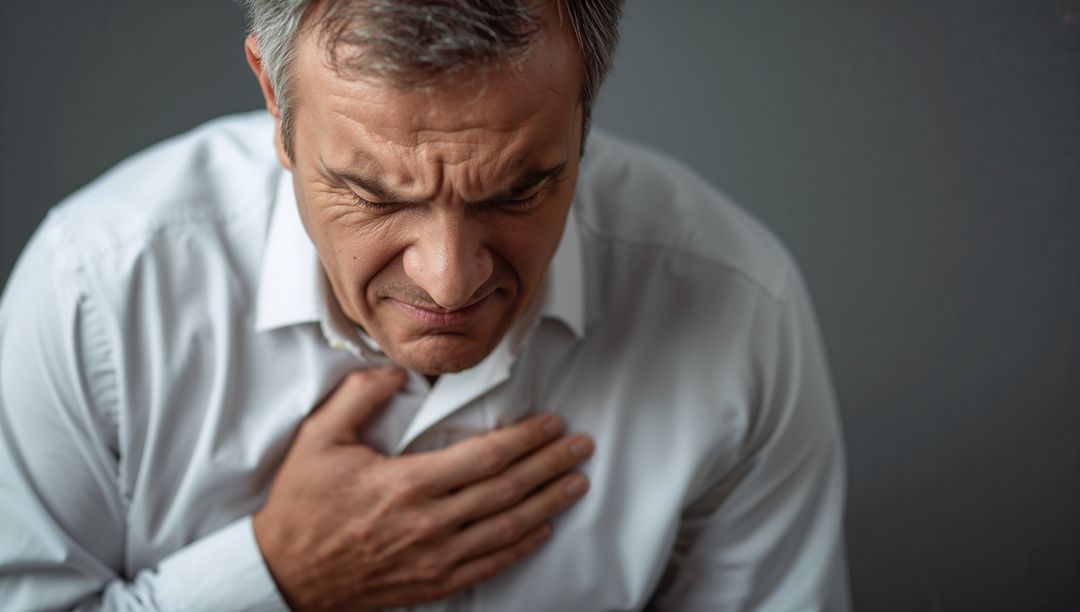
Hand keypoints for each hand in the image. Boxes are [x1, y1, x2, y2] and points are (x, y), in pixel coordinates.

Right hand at [252, 366, 593, 610]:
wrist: (285, 573)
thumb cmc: (303, 505)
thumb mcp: (318, 439)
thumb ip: (359, 397)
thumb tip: (398, 371)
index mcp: (407, 484)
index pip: (485, 456)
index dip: (526, 439)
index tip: (551, 424)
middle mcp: (429, 523)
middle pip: (507, 490)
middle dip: (550, 465)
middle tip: (581, 447)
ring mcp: (434, 558)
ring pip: (507, 529)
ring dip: (548, 504)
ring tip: (577, 483)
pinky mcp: (432, 583)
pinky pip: (489, 565)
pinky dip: (521, 546)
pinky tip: (543, 529)